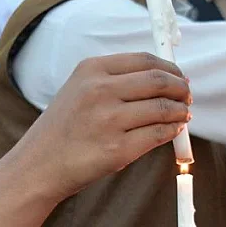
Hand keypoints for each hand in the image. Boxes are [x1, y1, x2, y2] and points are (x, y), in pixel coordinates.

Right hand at [15, 53, 191, 201]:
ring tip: (183, 115)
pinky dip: (172, 131)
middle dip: (180, 89)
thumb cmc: (63, 128)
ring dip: (180, 112)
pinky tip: (173, 130)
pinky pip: (158, 135)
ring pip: (163, 108)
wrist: (39, 165)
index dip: (170, 68)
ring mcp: (109, 121)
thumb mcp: (79, 89)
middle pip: (159, 81)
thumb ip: (116, 80)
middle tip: (186, 97)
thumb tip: (164, 79)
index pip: (145, 60)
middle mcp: (100, 91)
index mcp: (91, 69)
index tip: (179, 77)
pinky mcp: (117, 150)